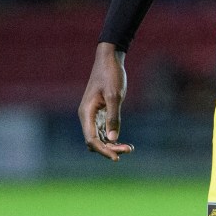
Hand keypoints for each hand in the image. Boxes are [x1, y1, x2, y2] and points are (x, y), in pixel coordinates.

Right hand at [78, 43, 134, 161]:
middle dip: (110, 148)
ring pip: (99, 137)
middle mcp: (87, 116)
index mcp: (86, 113)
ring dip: (112, 144)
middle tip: (129, 149)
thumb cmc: (111, 74)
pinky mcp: (99, 112)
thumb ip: (113, 117)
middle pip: (95, 141)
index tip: (117, 156)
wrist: (109, 58)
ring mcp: (92, 115)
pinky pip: (103, 130)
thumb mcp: (114, 95)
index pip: (91, 139)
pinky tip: (123, 141)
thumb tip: (113, 139)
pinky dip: (112, 136)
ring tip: (129, 148)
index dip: (103, 150)